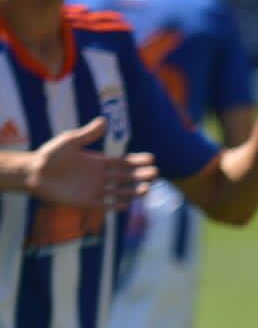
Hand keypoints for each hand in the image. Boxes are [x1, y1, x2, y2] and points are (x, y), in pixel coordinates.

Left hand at [26, 117, 156, 208]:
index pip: (123, 163)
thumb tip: (104, 121)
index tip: (151, 159)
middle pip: (126, 177)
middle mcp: (100, 177)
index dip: (137, 161)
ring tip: (146, 189)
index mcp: (99, 162)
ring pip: (119, 192)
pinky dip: (114, 206)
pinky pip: (103, 206)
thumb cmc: (50, 154)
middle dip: (141, 176)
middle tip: (155, 174)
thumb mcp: (70, 140)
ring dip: (133, 192)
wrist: (32, 172)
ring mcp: (93, 190)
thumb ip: (88, 134)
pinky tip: (124, 205)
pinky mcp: (85, 202)